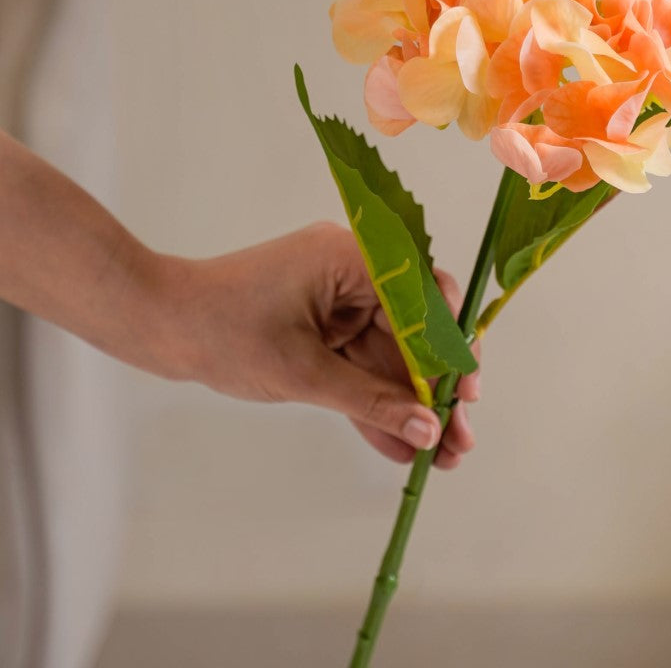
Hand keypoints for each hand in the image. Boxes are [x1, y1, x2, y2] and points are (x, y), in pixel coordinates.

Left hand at [145, 223, 479, 469]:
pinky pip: (359, 366)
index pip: (423, 298)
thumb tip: (426, 431)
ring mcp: (338, 301)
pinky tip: (400, 445)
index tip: (466, 392)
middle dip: (434, 390)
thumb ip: (370, 401)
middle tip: (459, 438)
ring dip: (410, 405)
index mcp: (352, 258)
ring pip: (389, 356)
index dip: (451, 348)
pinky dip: (374, 402)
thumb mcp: (303, 373)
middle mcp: (354, 273)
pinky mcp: (323, 328)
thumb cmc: (223, 330)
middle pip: (413, 333)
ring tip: (439, 457)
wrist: (159, 325)